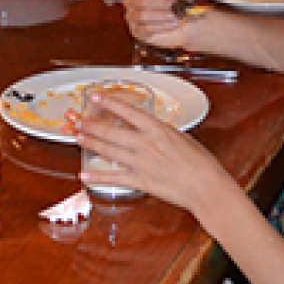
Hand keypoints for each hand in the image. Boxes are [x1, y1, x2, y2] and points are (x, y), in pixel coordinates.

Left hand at [78, 93, 236, 213]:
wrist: (206, 186)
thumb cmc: (200, 162)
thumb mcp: (181, 137)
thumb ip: (161, 132)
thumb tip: (149, 129)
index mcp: (157, 129)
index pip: (127, 112)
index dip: (108, 104)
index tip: (95, 97)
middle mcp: (146, 144)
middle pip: (111, 132)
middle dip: (91, 125)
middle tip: (78, 121)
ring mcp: (141, 163)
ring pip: (108, 151)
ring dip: (90, 144)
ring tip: (77, 138)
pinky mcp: (140, 181)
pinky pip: (113, 178)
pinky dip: (97, 177)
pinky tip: (84, 174)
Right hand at [123, 0, 196, 50]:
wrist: (190, 21)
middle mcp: (132, 0)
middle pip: (141, 0)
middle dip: (162, 4)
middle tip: (177, 6)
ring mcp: (132, 16)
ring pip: (142, 15)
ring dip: (163, 16)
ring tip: (176, 16)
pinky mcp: (137, 31)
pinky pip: (144, 29)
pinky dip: (161, 27)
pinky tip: (173, 24)